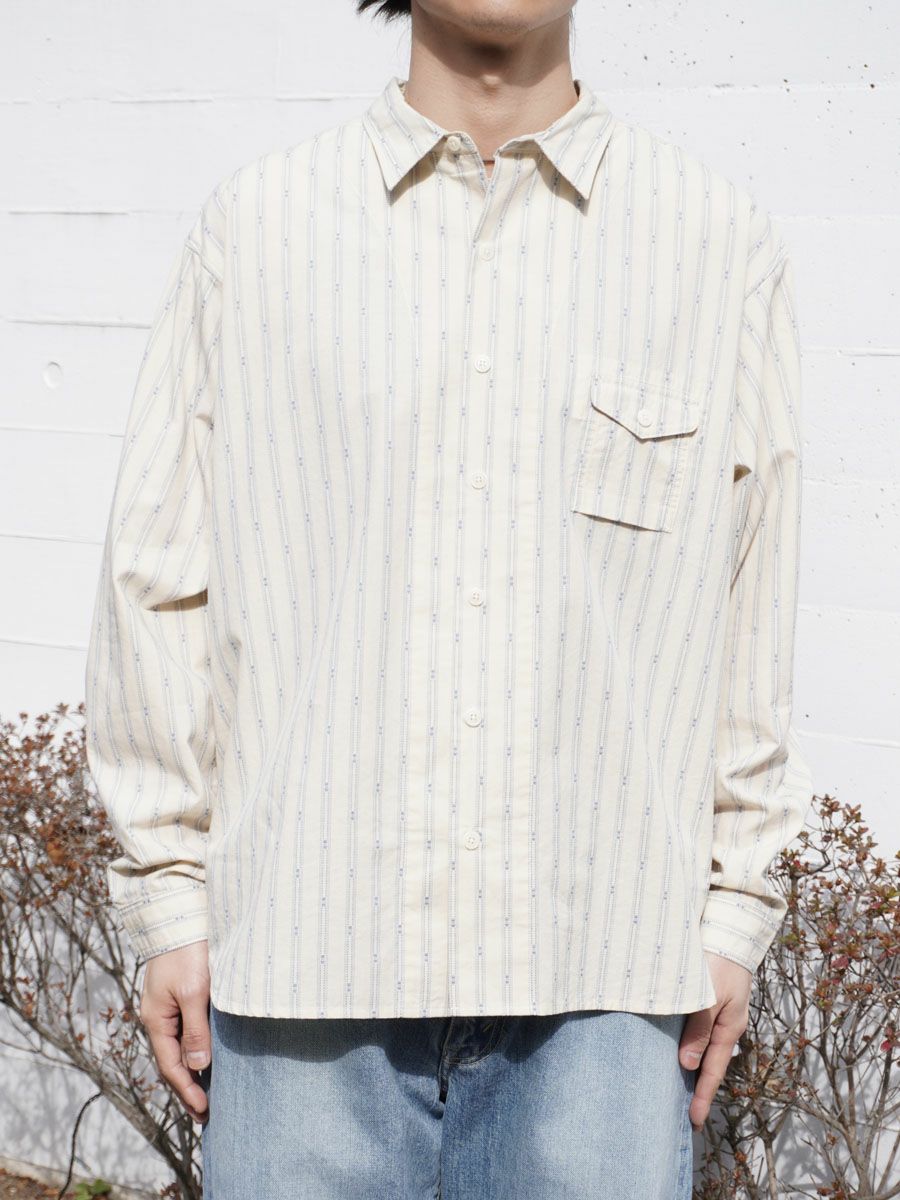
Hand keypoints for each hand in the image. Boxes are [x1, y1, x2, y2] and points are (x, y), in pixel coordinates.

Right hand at [139, 939, 211, 1124]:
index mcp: (156, 1019)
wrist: (181, 916)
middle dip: (188, 1087)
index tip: (204, 1111)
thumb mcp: (194, 993)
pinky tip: (207, 1055)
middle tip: (206, 1112)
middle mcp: (158, 1016)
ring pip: (179, 1046)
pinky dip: (195, 1048)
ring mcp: (167, 1005)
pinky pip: (185, 1030)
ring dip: (192, 1069)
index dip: (187, 1090)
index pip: (171, 1066)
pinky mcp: (179, 994)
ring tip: (208, 1091)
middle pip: (172, 1060)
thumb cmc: (188, 952)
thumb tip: (197, 1068)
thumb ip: (196, 1030)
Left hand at [678, 950, 752, 1133]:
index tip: (692, 1122)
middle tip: (680, 1115)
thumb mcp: (709, 996)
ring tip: (673, 1089)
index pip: (712, 1071)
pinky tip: (674, 1051)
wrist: (729, 930)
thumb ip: (698, 1028)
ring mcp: (718, 1014)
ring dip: (689, 1068)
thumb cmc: (719, 960)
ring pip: (702, 1048)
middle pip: (708, 1064)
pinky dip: (687, 1046)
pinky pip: (698, 1031)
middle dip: (695, 1089)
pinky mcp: (708, 1001)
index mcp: (729, 1028)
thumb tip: (687, 1064)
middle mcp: (725, 1025)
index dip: (702, 1097)